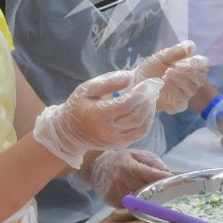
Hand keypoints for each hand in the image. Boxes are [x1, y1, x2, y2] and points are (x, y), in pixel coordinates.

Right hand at [32, 70, 162, 165]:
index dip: (140, 93)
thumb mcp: (87, 89)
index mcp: (97, 115)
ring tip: (150, 97)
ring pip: (141, 127)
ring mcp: (114, 141)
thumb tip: (129, 77)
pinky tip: (146, 109)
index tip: (149, 83)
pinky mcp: (120, 145)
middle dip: (148, 101)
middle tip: (153, 88)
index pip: (125, 105)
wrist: (69, 132)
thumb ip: (107, 83)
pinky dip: (147, 121)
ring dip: (150, 111)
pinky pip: (139, 134)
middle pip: (136, 117)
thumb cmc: (78, 106)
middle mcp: (107, 132)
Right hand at [84, 148, 171, 202]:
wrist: (96, 168)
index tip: (173, 180)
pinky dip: (136, 202)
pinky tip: (136, 196)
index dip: (161, 178)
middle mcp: (120, 180)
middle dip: (157, 190)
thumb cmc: (121, 160)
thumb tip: (166, 172)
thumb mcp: (136, 154)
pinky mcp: (111, 201)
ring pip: (138, 200)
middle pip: (146, 190)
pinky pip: (130, 205)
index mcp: (127, 166)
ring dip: (147, 198)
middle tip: (168, 190)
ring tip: (151, 193)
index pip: (148, 175)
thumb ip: (153, 162)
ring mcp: (115, 192)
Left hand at [135, 42, 208, 112]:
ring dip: (180, 81)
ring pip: (192, 89)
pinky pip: (183, 102)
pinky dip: (175, 93)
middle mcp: (191, 81)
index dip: (198, 63)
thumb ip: (176, 51)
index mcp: (190, 66)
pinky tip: (164, 86)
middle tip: (174, 68)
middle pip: (200, 78)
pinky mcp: (177, 105)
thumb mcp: (162, 56)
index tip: (183, 61)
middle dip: (189, 72)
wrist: (136, 81)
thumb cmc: (151, 67)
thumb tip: (192, 46)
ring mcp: (185, 94)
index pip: (204, 64)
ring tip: (166, 75)